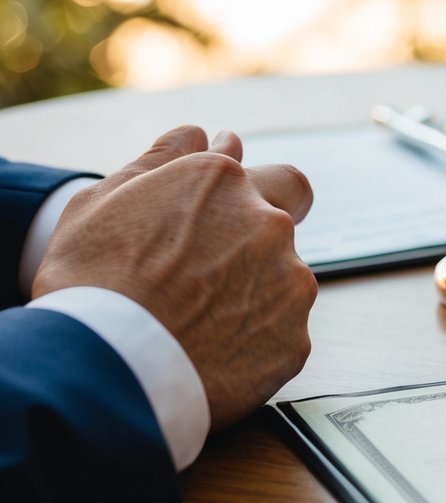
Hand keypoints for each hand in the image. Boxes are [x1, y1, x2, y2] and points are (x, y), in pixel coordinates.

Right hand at [33, 126, 317, 430]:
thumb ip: (161, 161)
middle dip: (263, 235)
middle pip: (288, 220)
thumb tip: (200, 134)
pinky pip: (283, 334)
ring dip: (255, 291)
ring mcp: (290, 283)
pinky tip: (214, 353)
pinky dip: (256, 341)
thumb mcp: (102, 202)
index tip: (233, 209)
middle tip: (217, 268)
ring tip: (199, 321)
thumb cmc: (91, 282)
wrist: (105, 368)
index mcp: (222, 182)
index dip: (255, 193)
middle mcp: (269, 224)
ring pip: (286, 280)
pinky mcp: (296, 339)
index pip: (273, 176)